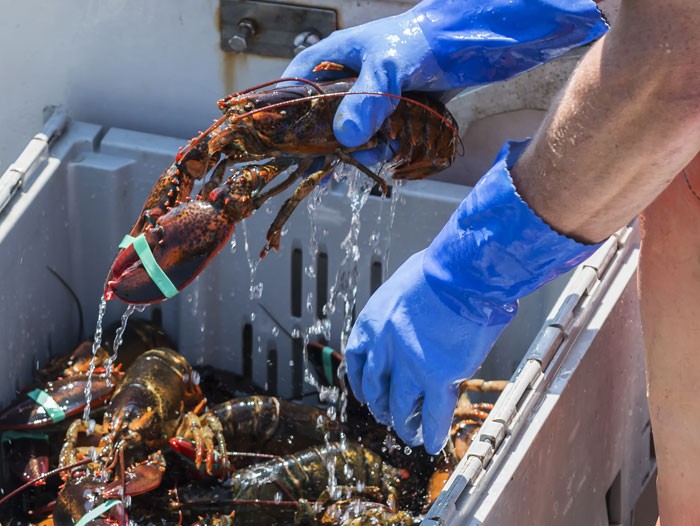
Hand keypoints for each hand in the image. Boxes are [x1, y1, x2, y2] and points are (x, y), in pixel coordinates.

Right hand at [283, 0, 606, 146]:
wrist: (470, 43)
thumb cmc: (423, 40)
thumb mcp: (389, 68)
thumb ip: (367, 100)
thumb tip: (346, 138)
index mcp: (331, 58)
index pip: (292, 87)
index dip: (286, 115)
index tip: (287, 143)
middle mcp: (346, 79)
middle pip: (320, 119)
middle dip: (330, 143)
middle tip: (336, 162)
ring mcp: (369, 97)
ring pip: (350, 134)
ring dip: (361, 150)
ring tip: (378, 152)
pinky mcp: (391, 111)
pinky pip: (377, 137)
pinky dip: (383, 148)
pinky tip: (394, 149)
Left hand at [345, 141, 600, 453]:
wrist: (463, 274)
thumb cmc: (441, 269)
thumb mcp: (406, 282)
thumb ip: (404, 306)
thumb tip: (417, 311)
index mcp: (373, 321)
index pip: (356, 358)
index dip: (359, 380)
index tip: (365, 392)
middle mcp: (383, 347)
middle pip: (375, 387)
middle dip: (381, 405)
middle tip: (387, 415)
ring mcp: (408, 365)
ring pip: (401, 406)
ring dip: (404, 423)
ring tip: (409, 434)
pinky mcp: (437, 376)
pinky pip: (433, 414)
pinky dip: (432, 431)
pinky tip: (433, 442)